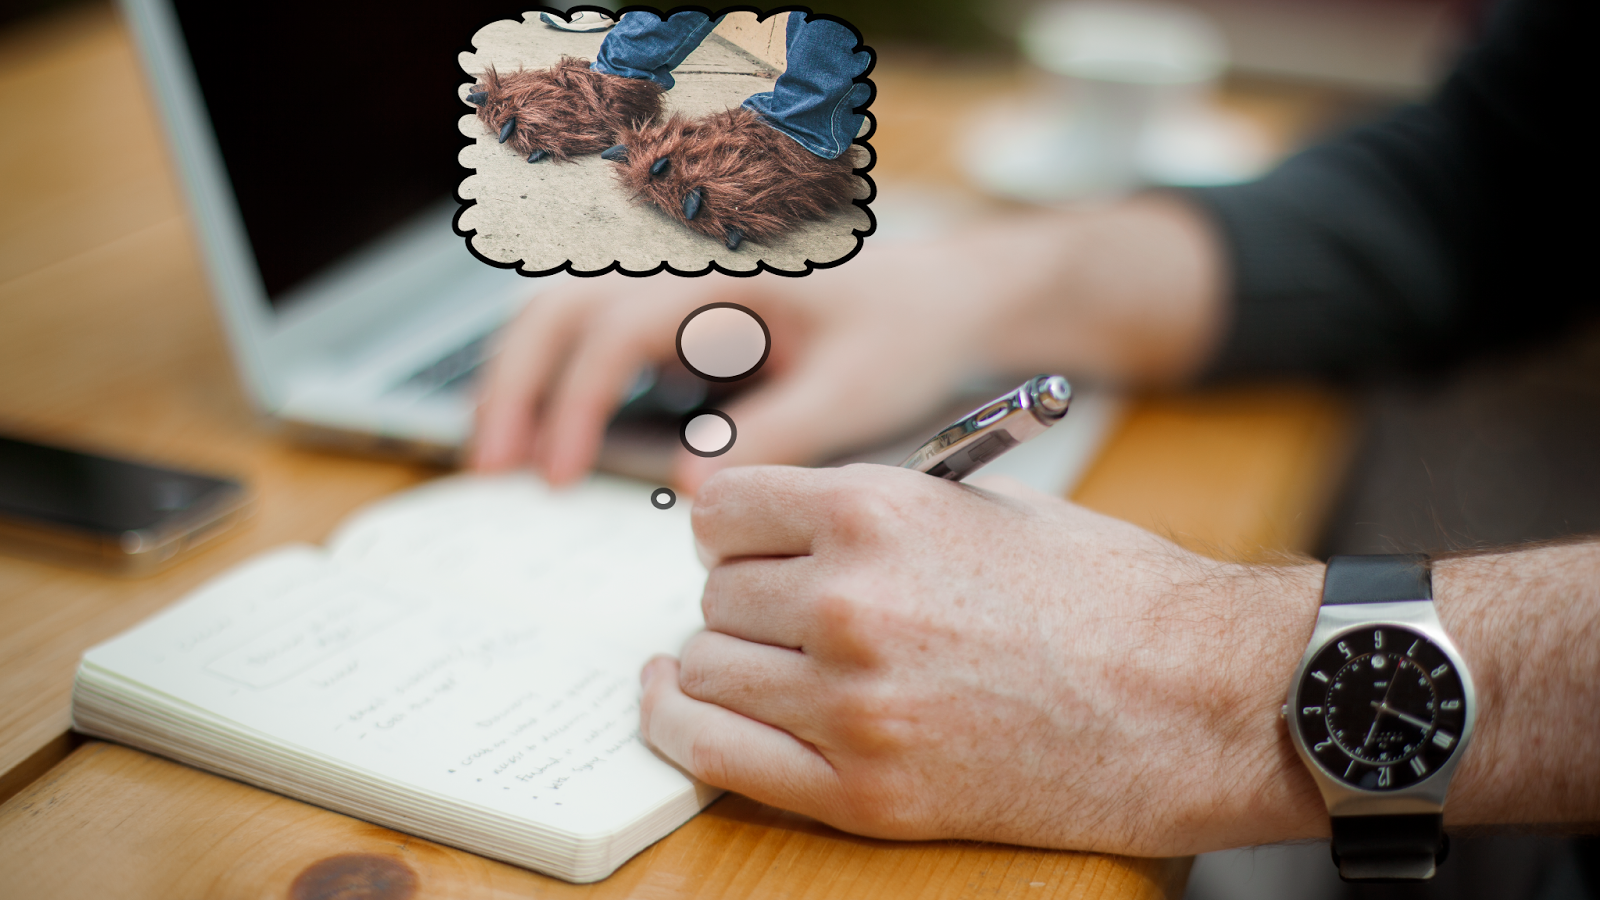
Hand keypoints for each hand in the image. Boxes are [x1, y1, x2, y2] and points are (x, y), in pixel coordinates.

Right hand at [471, 244, 994, 491]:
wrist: (940, 297)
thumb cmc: (903, 336)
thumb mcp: (852, 393)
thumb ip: (773, 437)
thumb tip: (688, 491)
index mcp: (727, 269)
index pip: (617, 326)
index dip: (574, 401)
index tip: (557, 475)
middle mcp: (686, 259)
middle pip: (561, 303)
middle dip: (512, 383)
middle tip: (490, 470)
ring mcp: (674, 277)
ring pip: (562, 310)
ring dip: (519, 377)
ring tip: (496, 458)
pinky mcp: (674, 307)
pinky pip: (589, 329)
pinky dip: (553, 377)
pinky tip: (542, 436)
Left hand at [638, 464, 1327, 854]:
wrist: (1199, 699)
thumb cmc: (1107, 594)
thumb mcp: (982, 505)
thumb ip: (867, 508)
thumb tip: (776, 520)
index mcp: (877, 512)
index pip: (723, 509)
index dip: (733, 529)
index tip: (745, 546)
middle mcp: (850, 601)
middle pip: (715, 594)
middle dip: (744, 598)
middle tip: (785, 611)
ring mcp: (853, 703)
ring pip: (706, 668)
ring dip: (726, 661)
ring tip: (767, 660)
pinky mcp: (865, 791)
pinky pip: (716, 753)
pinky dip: (682, 725)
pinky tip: (680, 703)